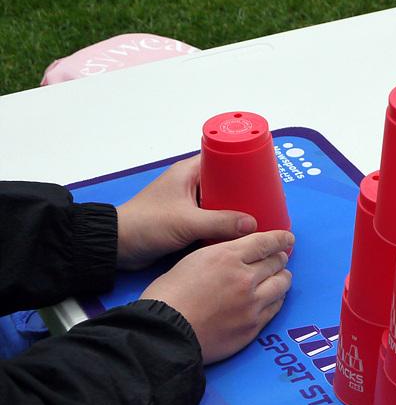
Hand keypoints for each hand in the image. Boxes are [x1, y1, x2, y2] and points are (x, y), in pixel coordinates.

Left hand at [116, 155, 255, 269]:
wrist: (118, 245)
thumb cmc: (146, 224)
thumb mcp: (187, 222)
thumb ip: (220, 222)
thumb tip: (253, 225)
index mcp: (188, 172)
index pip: (223, 158)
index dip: (244, 165)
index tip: (264, 175)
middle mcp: (190, 184)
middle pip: (227, 182)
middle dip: (246, 191)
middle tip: (267, 200)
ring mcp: (189, 202)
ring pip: (222, 201)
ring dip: (237, 210)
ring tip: (261, 216)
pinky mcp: (187, 220)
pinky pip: (214, 217)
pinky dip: (227, 223)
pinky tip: (242, 232)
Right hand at [141, 230, 293, 363]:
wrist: (165, 334)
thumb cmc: (168, 296)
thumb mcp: (192, 261)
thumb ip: (220, 256)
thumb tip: (238, 256)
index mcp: (227, 257)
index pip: (265, 242)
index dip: (279, 239)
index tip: (287, 239)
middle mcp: (245, 278)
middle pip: (277, 263)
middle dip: (279, 259)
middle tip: (278, 260)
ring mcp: (252, 304)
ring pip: (282, 285)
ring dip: (281, 279)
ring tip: (278, 278)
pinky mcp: (254, 326)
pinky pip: (275, 307)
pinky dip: (276, 299)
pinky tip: (271, 298)